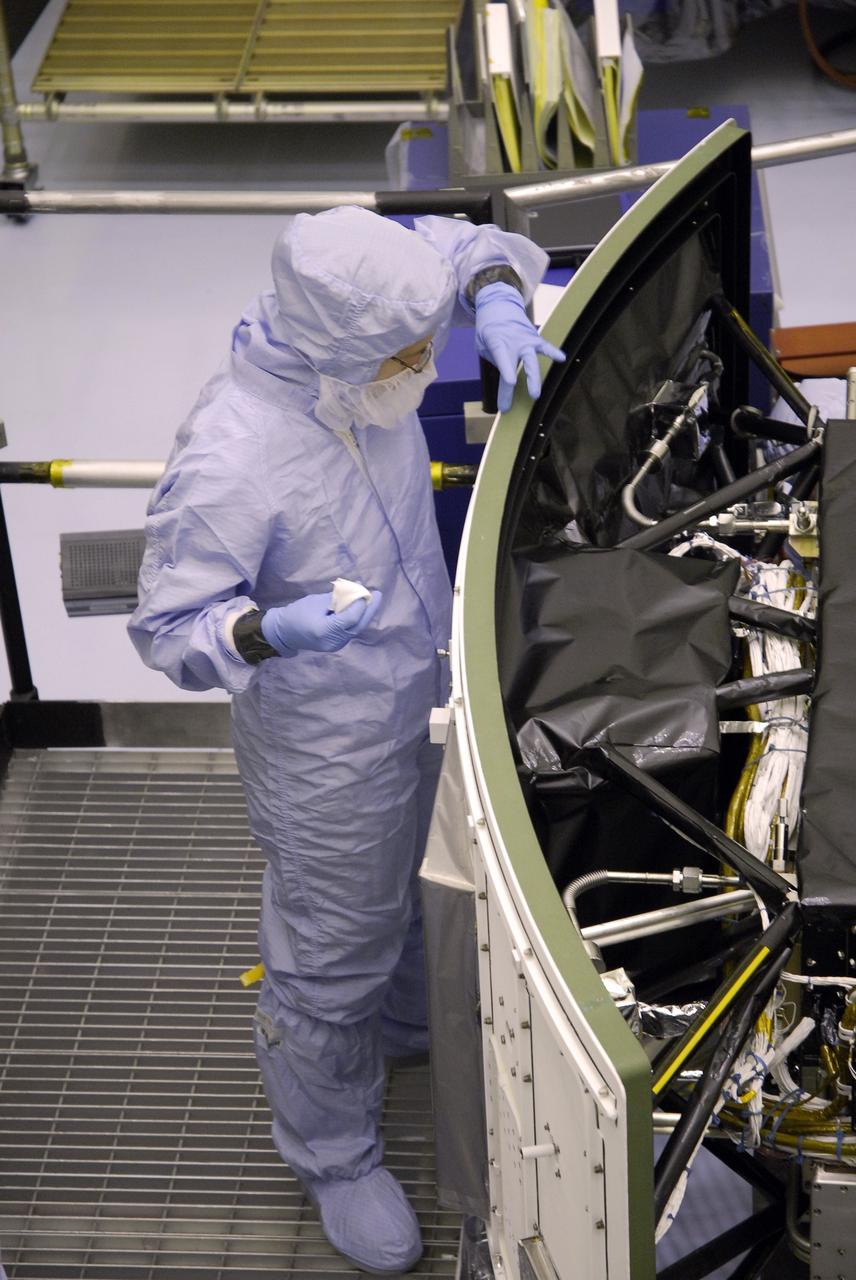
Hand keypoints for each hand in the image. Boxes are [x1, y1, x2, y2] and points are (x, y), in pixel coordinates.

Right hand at [260, 590, 381, 654]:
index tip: (364, 590)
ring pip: (355, 629)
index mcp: (324, 631)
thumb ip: (337, 598)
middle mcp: (332, 642)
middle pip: (356, 626)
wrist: (284, 632)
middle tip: (377, 594)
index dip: (359, 604)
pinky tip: (360, 609)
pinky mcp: (335, 645)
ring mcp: (335, 646)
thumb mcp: (316, 601)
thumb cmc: (296, 613)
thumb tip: (355, 591)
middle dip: (368, 610)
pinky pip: (350, 631)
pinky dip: (356, 620)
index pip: (349, 618)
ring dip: (364, 614)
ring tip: (371, 600)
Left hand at [474, 282, 565, 412]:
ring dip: (534, 378)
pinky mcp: (535, 339)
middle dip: (525, 380)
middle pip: (520, 365)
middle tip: (531, 396)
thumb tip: (507, 377)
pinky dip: (553, 352)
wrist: (499, 306)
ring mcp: (526, 340)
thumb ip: (493, 360)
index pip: (502, 359)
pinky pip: (545, 347)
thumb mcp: (481, 344)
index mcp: (497, 342)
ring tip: (536, 394)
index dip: (507, 371)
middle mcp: (513, 342)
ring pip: (532, 360)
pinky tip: (561, 358)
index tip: (511, 382)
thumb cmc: (489, 329)